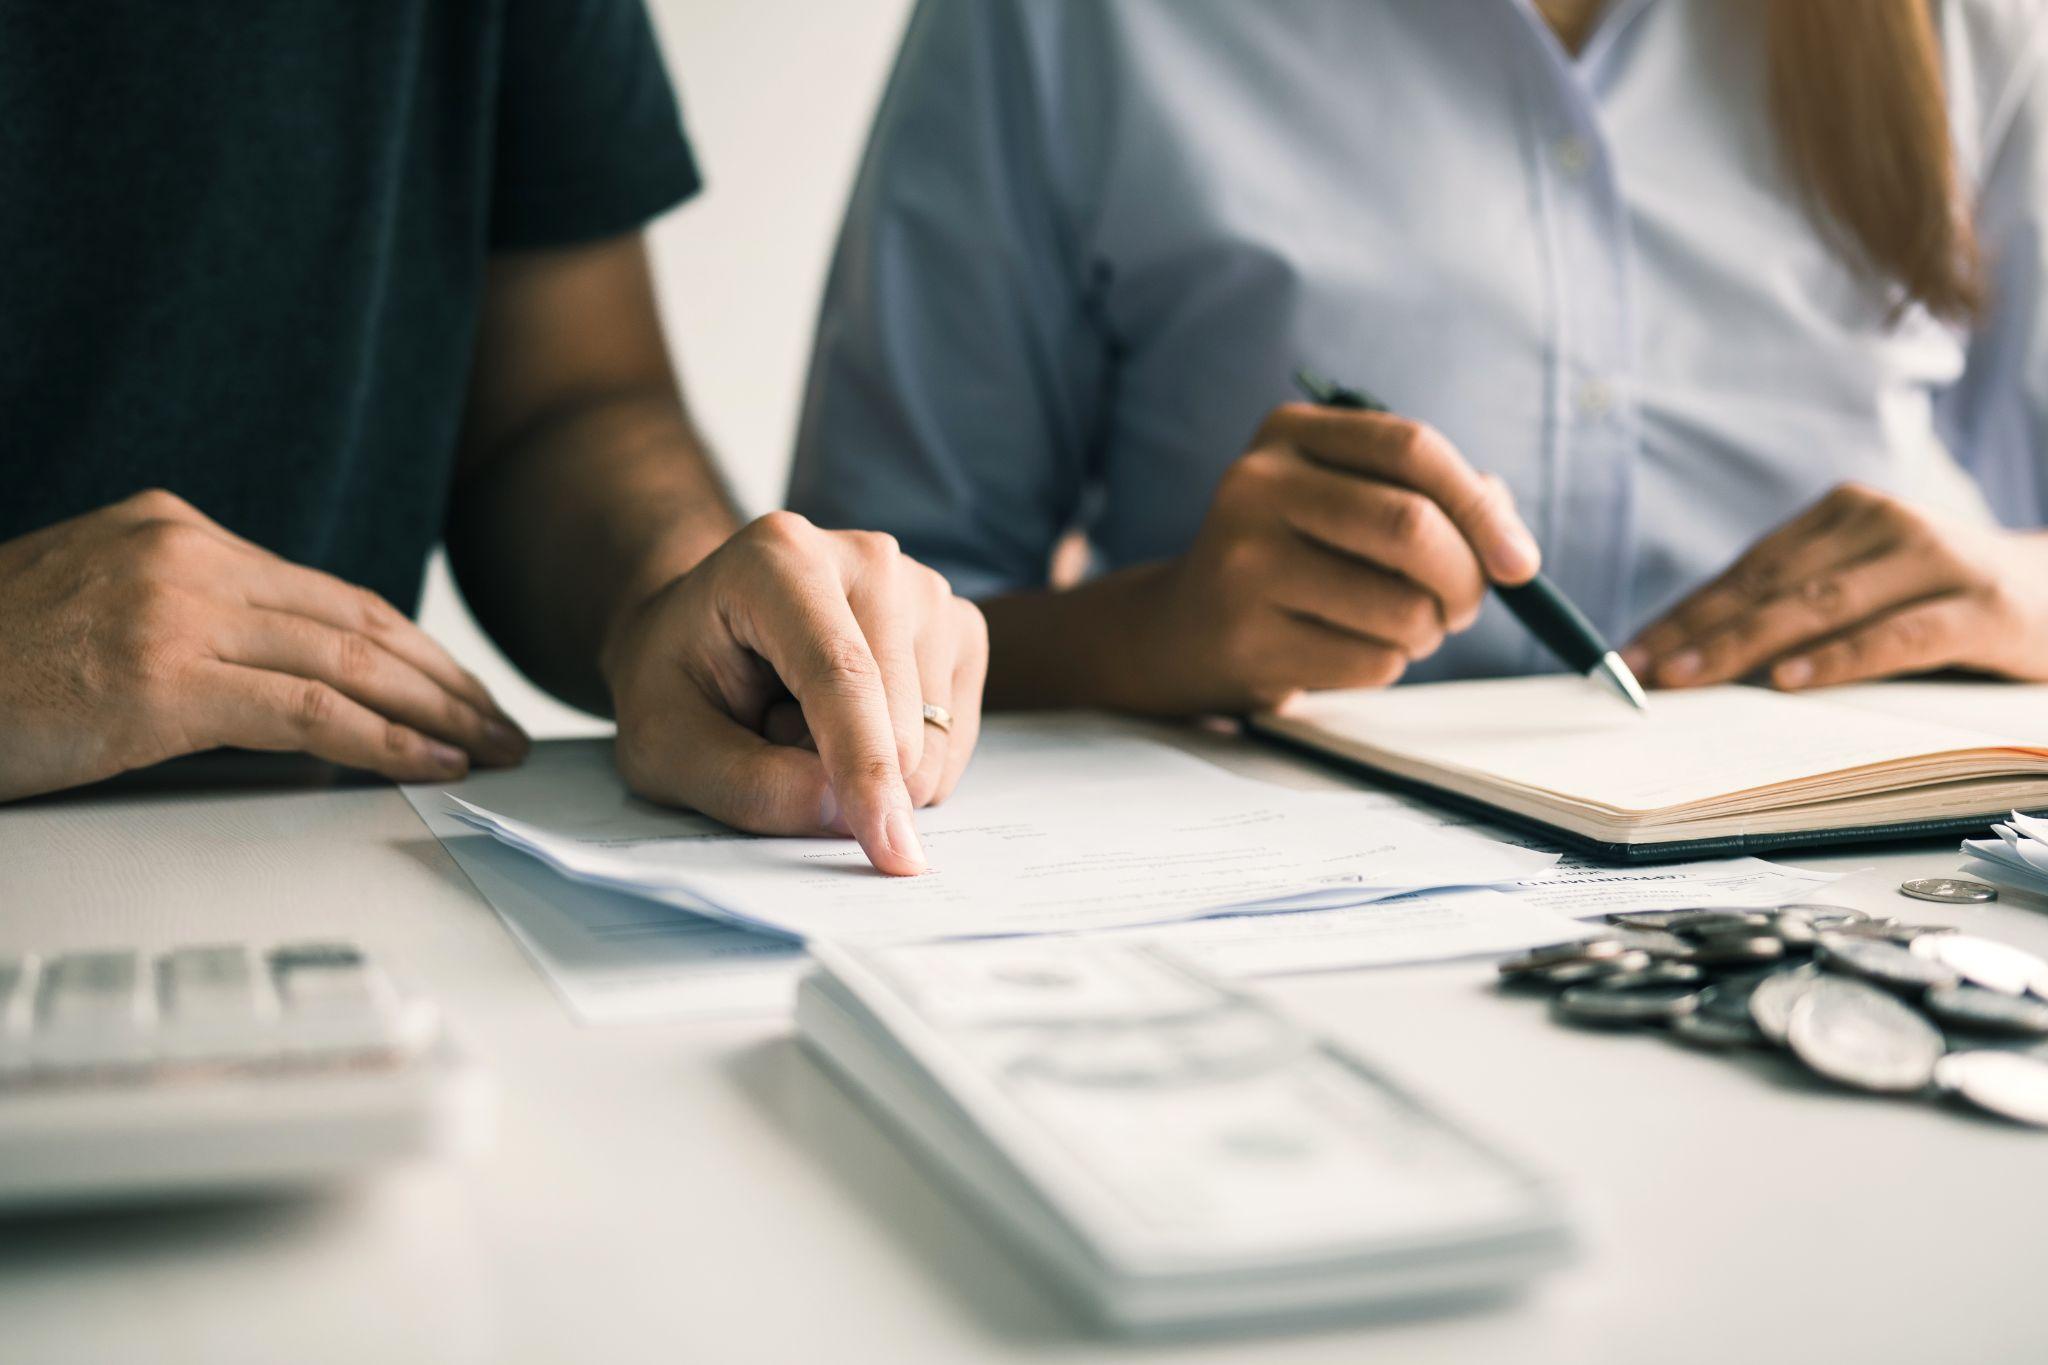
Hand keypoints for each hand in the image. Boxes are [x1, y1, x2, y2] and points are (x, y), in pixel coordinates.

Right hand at [0, 490, 528, 800]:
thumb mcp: (96, 613)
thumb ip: (189, 623)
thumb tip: (289, 677)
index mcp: (173, 531)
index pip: (327, 593)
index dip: (410, 645)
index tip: (459, 685)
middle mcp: (185, 555)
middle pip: (355, 619)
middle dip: (443, 678)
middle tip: (501, 721)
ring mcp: (173, 611)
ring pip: (347, 660)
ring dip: (436, 711)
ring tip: (490, 747)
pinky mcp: (161, 678)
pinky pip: (307, 712)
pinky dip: (384, 740)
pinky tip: (433, 762)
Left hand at [601, 512, 987, 876]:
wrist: (705, 634)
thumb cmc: (680, 682)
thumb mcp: (666, 745)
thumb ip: (745, 784)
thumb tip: (845, 813)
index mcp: (780, 558)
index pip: (841, 673)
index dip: (865, 767)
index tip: (891, 852)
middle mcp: (867, 558)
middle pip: (899, 715)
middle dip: (842, 774)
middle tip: (768, 733)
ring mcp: (924, 588)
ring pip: (933, 738)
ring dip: (869, 767)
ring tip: (804, 721)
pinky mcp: (959, 627)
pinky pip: (954, 742)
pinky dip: (904, 764)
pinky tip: (854, 723)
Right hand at [1125, 403, 1541, 711]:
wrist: (1182, 628)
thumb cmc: (1292, 557)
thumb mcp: (1344, 500)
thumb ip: (1430, 497)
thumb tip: (1509, 539)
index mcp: (1289, 433)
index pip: (1412, 449)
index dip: (1481, 507)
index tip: (1520, 562)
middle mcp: (1256, 486)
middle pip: (1411, 527)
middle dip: (1465, 580)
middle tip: (1465, 607)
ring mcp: (1243, 563)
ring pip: (1402, 607)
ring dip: (1426, 630)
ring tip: (1395, 626)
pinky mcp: (1247, 637)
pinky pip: (1372, 662)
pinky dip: (1387, 663)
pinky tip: (1345, 648)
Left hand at [1624, 482, 2047, 689]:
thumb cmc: (1943, 599)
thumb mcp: (1866, 588)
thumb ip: (1797, 607)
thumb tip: (1693, 654)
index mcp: (1844, 513)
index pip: (1747, 570)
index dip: (1685, 615)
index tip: (1629, 656)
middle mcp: (1884, 524)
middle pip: (1772, 586)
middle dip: (1699, 633)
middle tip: (1645, 674)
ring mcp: (1936, 560)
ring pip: (1822, 606)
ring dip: (1747, 646)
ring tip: (1692, 679)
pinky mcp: (1982, 607)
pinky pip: (1897, 636)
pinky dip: (1839, 658)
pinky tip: (1791, 681)